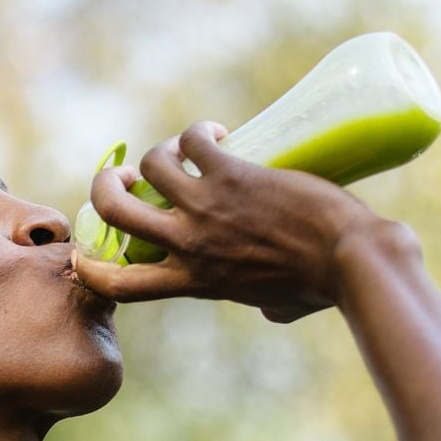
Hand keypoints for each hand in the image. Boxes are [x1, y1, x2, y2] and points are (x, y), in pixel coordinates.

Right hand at [69, 120, 382, 323]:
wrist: (349, 258)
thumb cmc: (323, 286)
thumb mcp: (274, 306)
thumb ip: (260, 305)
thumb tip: (269, 309)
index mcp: (194, 281)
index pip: (119, 285)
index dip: (91, 265)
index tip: (90, 250)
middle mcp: (188, 244)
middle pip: (114, 209)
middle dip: (106, 185)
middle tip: (127, 177)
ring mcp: (205, 206)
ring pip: (151, 164)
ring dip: (159, 150)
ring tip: (183, 148)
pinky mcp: (229, 173)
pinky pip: (191, 140)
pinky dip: (199, 132)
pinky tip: (219, 133)